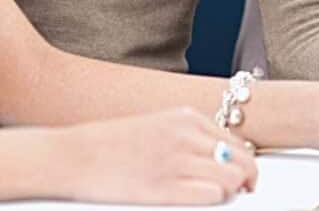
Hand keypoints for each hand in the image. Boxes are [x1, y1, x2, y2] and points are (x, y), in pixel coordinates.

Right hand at [61, 108, 257, 204]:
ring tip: (212, 197)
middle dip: (245, 180)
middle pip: (243, 161)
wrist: (73, 156)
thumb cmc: (109, 144)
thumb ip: (188, 136)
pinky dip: (212, 201)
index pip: (237, 143)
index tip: (238, 177)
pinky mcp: (167, 189)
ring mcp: (178, 161)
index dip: (242, 164)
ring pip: (234, 180)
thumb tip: (218, 157)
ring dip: (230, 192)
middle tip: (238, 192)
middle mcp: (187, 135)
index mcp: (185, 117)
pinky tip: (195, 200)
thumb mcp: (156, 125)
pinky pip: (214, 197)